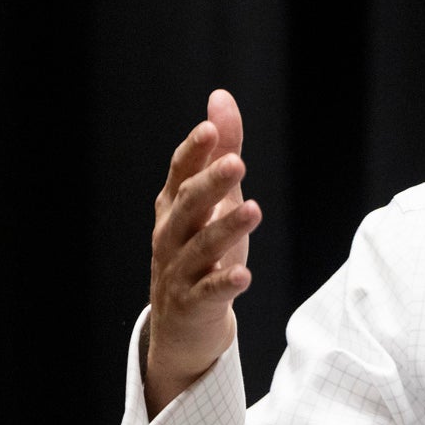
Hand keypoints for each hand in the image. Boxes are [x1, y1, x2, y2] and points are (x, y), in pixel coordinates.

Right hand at [145, 89, 261, 416]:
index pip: (181, 174)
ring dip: (226, 228)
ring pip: (200, 247)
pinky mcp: (194, 304)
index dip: (194, 152)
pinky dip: (225, 283)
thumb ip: (221, 151)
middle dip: (210, 184)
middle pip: (188, 206)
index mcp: (174, 207)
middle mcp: (171, 236)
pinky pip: (209, 292)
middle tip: (236, 163)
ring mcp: (179, 271)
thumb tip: (221, 99)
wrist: (183, 325)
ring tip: (253, 210)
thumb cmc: (201, 253)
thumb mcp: (215, 200)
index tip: (210, 130)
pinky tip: (243, 274)